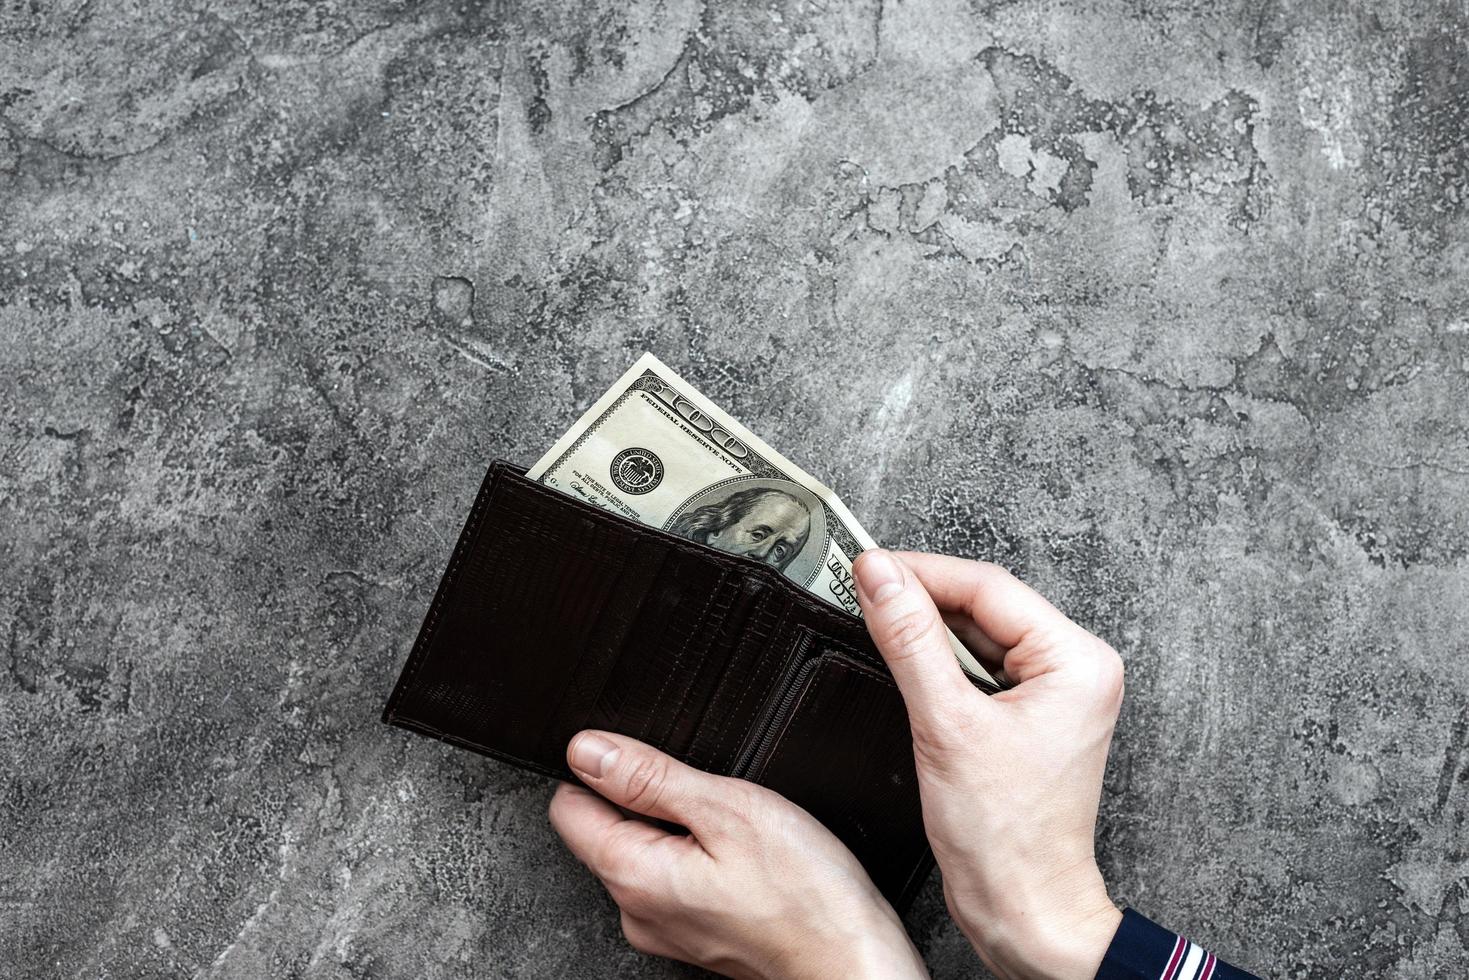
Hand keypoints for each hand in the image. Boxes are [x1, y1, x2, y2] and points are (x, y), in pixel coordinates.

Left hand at [547, 729, 930, 979]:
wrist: (853, 963)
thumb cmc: (806, 896)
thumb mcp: (727, 808)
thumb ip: (648, 777)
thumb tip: (587, 750)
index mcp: (632, 874)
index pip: (568, 806)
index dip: (607, 770)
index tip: (655, 767)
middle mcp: (635, 911)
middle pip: (605, 828)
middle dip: (647, 799)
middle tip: (711, 803)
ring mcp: (664, 929)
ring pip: (643, 853)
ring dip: (678, 829)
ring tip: (733, 833)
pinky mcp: (693, 936)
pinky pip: (673, 879)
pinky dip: (699, 857)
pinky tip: (742, 859)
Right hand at [852, 550, 1124, 979]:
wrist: (1023, 907)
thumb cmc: (1005, 835)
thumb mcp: (946, 724)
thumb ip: (910, 641)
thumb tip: (879, 576)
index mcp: (1077, 660)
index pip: (988, 586)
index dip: (921, 571)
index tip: (866, 563)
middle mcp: (1076, 667)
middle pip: (985, 604)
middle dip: (921, 595)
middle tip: (860, 586)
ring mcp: (1054, 691)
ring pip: (978, 633)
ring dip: (926, 628)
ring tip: (875, 617)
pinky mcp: (1030, 713)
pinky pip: (979, 666)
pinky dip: (938, 660)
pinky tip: (904, 658)